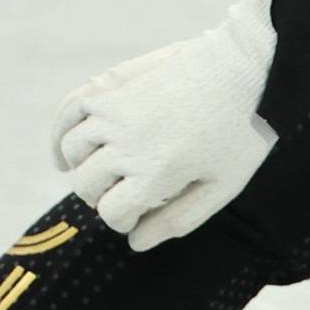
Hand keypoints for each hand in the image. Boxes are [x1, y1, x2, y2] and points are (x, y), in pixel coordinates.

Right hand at [52, 0, 278, 249]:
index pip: (111, 213)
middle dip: (104, 197)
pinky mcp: (115, 86)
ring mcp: (116, 112)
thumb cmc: (243, 131)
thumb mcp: (223, 186)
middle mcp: (127, 143)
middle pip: (87, 185)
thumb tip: (135, 243)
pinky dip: (60, 133)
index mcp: (155, 173)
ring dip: (85, 168)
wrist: (248, 66)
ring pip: (75, 152)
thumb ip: (179, 219)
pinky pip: (70, 110)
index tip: (138, 215)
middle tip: (128, 194)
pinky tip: (64, 155)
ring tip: (108, 172)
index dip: (124, 220)